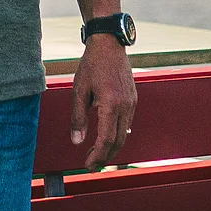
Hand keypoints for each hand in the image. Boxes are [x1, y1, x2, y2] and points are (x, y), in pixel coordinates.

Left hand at [71, 34, 137, 168]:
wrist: (109, 44)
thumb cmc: (92, 65)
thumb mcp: (79, 90)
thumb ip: (78, 117)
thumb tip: (77, 141)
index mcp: (111, 103)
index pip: (107, 139)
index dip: (98, 155)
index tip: (88, 165)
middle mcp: (125, 105)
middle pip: (118, 141)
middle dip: (105, 157)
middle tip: (92, 165)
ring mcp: (132, 103)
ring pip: (124, 134)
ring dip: (112, 147)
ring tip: (97, 155)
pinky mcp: (133, 99)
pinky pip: (127, 123)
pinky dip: (117, 135)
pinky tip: (107, 138)